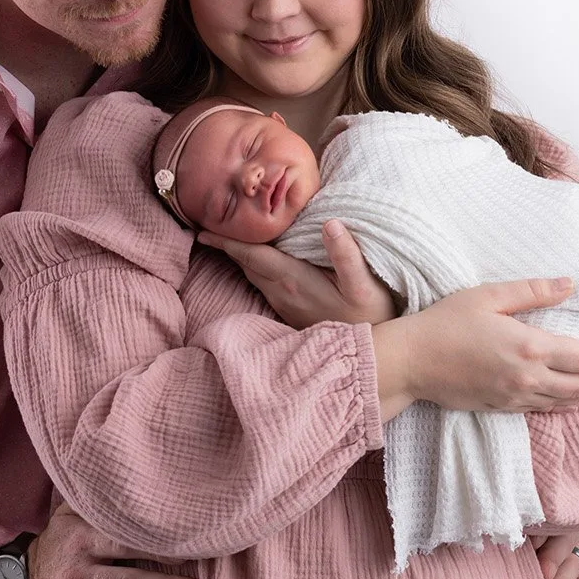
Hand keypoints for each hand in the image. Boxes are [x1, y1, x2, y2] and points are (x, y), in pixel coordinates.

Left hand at [198, 219, 393, 328]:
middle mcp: (282, 294)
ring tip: (230, 240)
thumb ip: (346, 254)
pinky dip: (255, 270)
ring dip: (241, 259)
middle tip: (210, 226)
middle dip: (228, 246)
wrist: (375, 355)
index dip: (227, 241)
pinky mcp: (293, 314)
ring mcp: (286, 306)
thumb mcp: (364, 284)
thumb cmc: (373, 314)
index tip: (203, 230)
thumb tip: (331, 223)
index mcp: (293, 280)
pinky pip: (265, 286)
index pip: (251, 256)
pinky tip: (260, 263)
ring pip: (254, 277)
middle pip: (247, 265)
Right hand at [370, 278, 578, 418]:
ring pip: (561, 402)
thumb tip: (568, 284)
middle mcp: (527, 377)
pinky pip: (540, 410)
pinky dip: (560, 407)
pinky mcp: (499, 408)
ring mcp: (514, 396)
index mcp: (529, 346)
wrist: (411, 361)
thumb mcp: (488, 296)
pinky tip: (565, 403)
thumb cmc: (445, 323)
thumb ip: (531, 291)